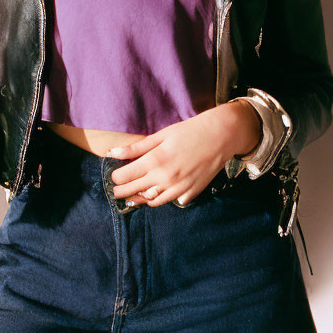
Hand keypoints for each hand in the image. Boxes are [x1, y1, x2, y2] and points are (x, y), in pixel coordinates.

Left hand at [108, 101, 261, 206]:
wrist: (220, 136)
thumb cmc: (189, 131)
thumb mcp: (161, 135)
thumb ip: (136, 147)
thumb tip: (113, 153)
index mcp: (156, 160)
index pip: (125, 177)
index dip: (115, 179)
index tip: (113, 177)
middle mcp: (166, 178)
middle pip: (134, 191)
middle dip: (122, 191)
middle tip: (116, 190)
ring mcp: (179, 188)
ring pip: (152, 201)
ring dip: (140, 198)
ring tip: (134, 193)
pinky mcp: (190, 193)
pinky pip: (170, 201)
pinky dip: (162, 198)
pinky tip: (158, 191)